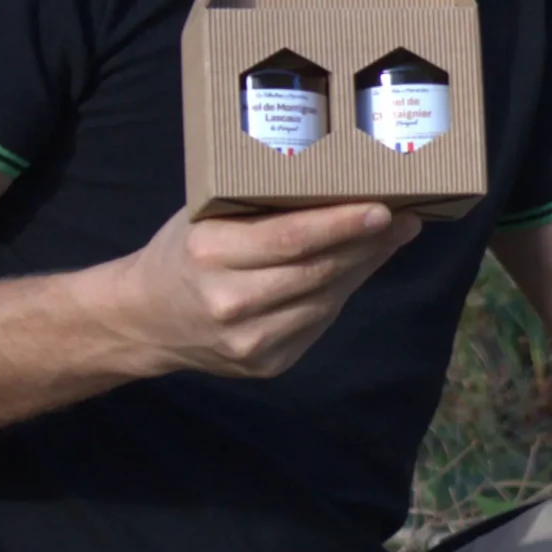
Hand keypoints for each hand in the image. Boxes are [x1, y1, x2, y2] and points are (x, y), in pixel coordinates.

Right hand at [110, 201, 422, 379]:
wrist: (146, 319)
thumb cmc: (185, 251)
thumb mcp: (209, 217)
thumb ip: (264, 208)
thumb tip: (340, 187)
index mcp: (210, 253)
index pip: (291, 238)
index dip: (342, 224)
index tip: (384, 208)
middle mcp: (230, 301)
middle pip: (317, 270)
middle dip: (368, 243)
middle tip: (405, 217)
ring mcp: (250, 340)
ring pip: (326, 299)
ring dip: (363, 266)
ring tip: (391, 236)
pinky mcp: (266, 364)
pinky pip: (318, 322)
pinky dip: (341, 293)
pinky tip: (357, 268)